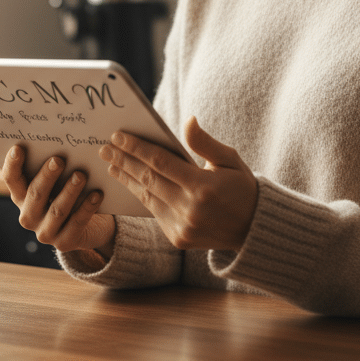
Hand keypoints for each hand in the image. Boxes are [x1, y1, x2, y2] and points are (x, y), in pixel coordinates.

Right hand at [2, 145, 116, 255]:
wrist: (90, 227)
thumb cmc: (68, 193)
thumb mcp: (57, 180)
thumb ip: (52, 165)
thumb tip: (59, 138)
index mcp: (21, 197)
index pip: (11, 180)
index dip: (12, 164)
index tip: (18, 148)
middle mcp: (29, 216)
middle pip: (35, 194)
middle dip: (47, 176)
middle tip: (58, 160)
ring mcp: (45, 232)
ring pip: (57, 210)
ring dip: (69, 191)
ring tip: (81, 175)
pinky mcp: (65, 242)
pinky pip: (77, 222)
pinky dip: (87, 207)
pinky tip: (97, 193)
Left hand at [100, 116, 257, 250]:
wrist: (254, 230)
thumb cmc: (241, 188)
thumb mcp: (230, 160)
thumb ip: (205, 142)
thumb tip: (187, 121)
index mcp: (203, 187)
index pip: (161, 162)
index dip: (136, 147)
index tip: (118, 135)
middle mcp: (190, 209)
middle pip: (148, 179)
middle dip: (124, 161)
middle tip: (105, 148)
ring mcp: (182, 227)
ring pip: (146, 197)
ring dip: (126, 179)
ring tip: (112, 164)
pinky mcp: (178, 239)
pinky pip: (153, 212)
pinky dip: (141, 195)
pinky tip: (130, 182)